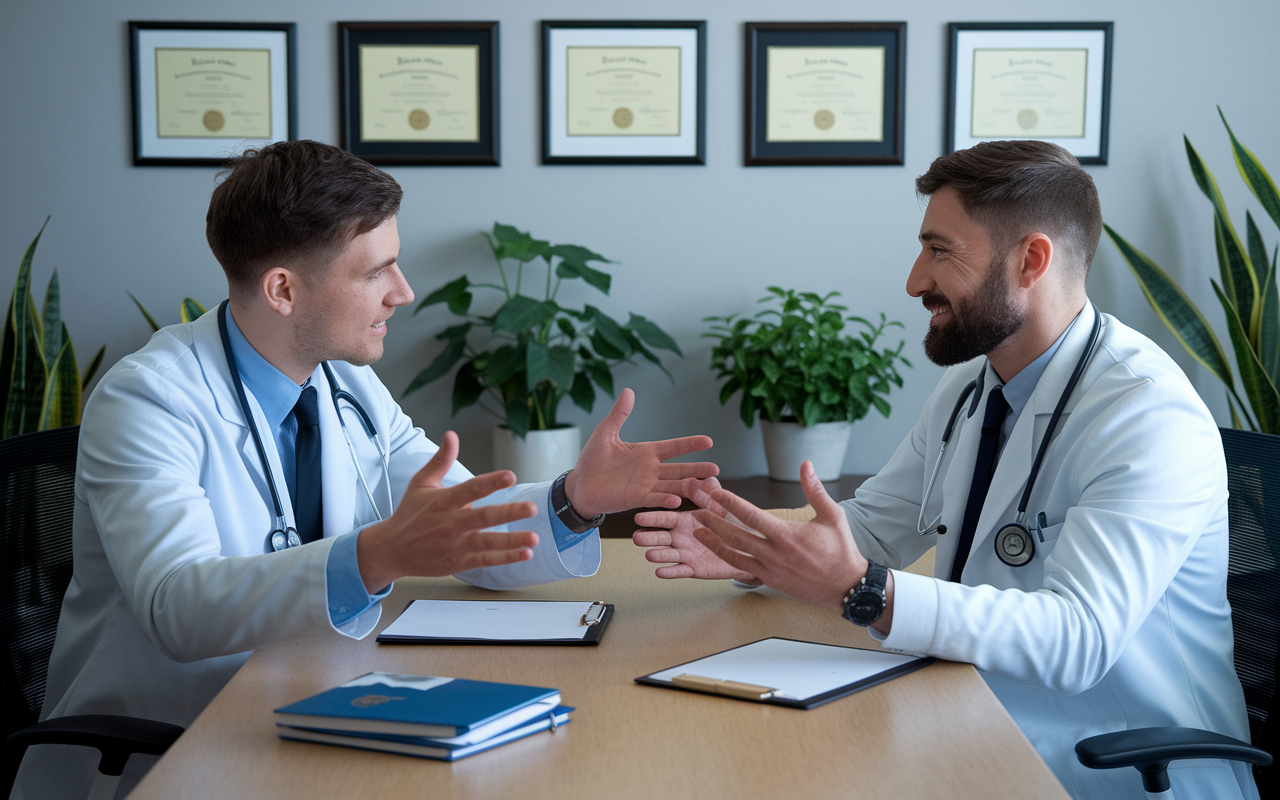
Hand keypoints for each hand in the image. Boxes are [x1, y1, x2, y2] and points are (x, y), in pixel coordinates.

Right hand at [358, 431, 538, 590]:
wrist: (390, 549)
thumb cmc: (409, 514)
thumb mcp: (421, 483)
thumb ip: (440, 460)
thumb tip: (451, 435)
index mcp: (443, 500)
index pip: (471, 488)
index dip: (491, 482)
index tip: (510, 476)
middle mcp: (450, 523)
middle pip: (483, 517)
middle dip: (509, 513)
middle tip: (532, 508)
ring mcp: (455, 544)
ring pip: (487, 542)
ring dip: (512, 540)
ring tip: (533, 538)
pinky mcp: (458, 562)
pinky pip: (486, 560)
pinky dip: (506, 558)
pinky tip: (524, 553)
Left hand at [564, 388, 717, 517]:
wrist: (579, 485)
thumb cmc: (592, 459)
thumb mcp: (605, 434)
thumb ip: (619, 415)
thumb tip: (628, 391)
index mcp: (646, 452)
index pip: (673, 447)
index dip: (690, 444)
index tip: (708, 441)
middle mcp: (650, 469)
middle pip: (679, 469)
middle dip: (697, 469)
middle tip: (716, 469)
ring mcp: (645, 485)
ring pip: (673, 485)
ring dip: (689, 486)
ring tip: (707, 487)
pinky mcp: (636, 499)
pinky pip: (655, 499)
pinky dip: (666, 500)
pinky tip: (678, 500)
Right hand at [633, 477, 757, 580]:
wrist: (745, 550)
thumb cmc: (731, 526)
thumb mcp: (720, 508)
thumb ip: (708, 497)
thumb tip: (701, 481)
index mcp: (684, 521)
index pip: (665, 519)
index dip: (652, 519)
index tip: (639, 518)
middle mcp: (681, 537)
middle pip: (661, 537)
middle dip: (649, 538)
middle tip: (637, 538)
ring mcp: (685, 554)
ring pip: (668, 555)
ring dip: (658, 555)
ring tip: (649, 555)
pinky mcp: (693, 569)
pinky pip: (680, 571)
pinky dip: (670, 572)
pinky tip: (660, 572)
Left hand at [692, 461, 865, 610]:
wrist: (847, 586)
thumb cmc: (841, 549)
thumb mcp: (832, 515)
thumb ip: (814, 489)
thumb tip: (805, 464)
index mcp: (786, 535)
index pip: (751, 515)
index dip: (731, 503)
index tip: (715, 493)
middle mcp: (774, 553)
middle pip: (735, 535)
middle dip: (714, 522)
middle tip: (697, 511)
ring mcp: (770, 570)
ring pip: (734, 554)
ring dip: (714, 542)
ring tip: (697, 532)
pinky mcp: (770, 581)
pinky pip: (743, 569)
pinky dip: (727, 559)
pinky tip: (716, 552)